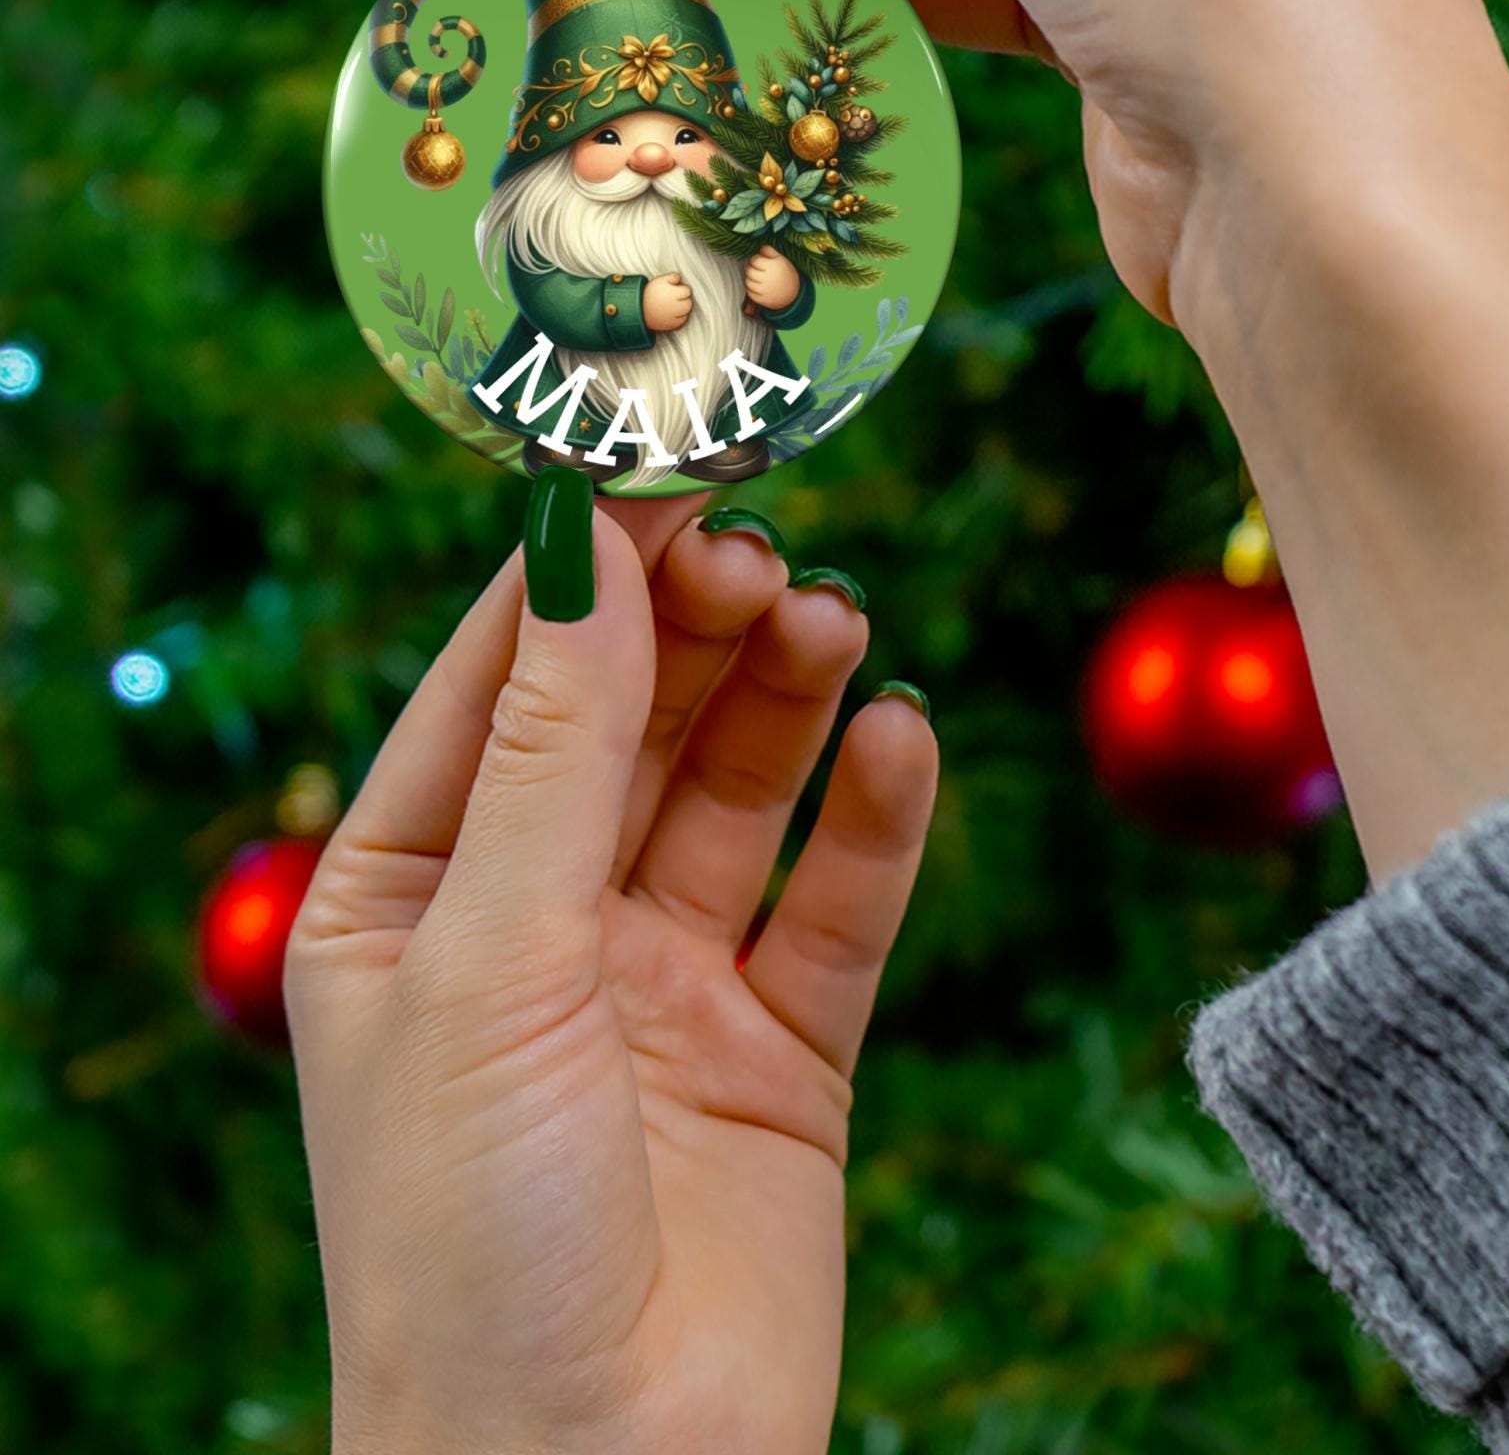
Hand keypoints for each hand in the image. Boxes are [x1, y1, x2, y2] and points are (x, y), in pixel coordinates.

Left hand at [287, 494, 936, 1454]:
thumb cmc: (469, 1238)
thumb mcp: (490, 960)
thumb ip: (554, 750)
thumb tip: (585, 544)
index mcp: (412, 899)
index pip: (501, 686)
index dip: (581, 574)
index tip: (662, 465)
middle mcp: (539, 927)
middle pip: (634, 722)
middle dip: (695, 629)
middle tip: (765, 547)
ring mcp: (665, 985)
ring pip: (739, 793)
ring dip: (788, 698)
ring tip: (835, 620)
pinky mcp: (783, 1050)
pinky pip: (837, 903)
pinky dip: (875, 817)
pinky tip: (901, 739)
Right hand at [641, 271, 692, 331]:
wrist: (637, 309)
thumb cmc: (649, 293)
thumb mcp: (659, 280)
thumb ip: (672, 276)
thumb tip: (679, 277)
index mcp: (673, 293)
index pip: (688, 291)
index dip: (682, 289)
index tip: (675, 289)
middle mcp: (675, 306)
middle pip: (689, 303)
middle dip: (685, 299)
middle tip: (676, 298)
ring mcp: (673, 317)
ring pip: (686, 312)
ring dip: (683, 308)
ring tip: (674, 305)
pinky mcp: (671, 325)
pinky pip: (682, 321)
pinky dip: (680, 317)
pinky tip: (673, 313)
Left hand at [743, 244, 802, 312]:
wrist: (793, 294)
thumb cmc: (786, 274)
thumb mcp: (781, 259)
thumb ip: (769, 251)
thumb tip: (759, 248)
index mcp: (773, 266)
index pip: (754, 260)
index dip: (755, 259)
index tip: (760, 261)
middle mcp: (768, 278)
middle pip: (749, 271)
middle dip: (750, 268)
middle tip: (756, 269)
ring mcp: (765, 290)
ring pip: (747, 281)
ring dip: (749, 278)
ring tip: (757, 277)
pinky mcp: (762, 300)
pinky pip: (749, 292)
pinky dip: (751, 289)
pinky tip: (757, 286)